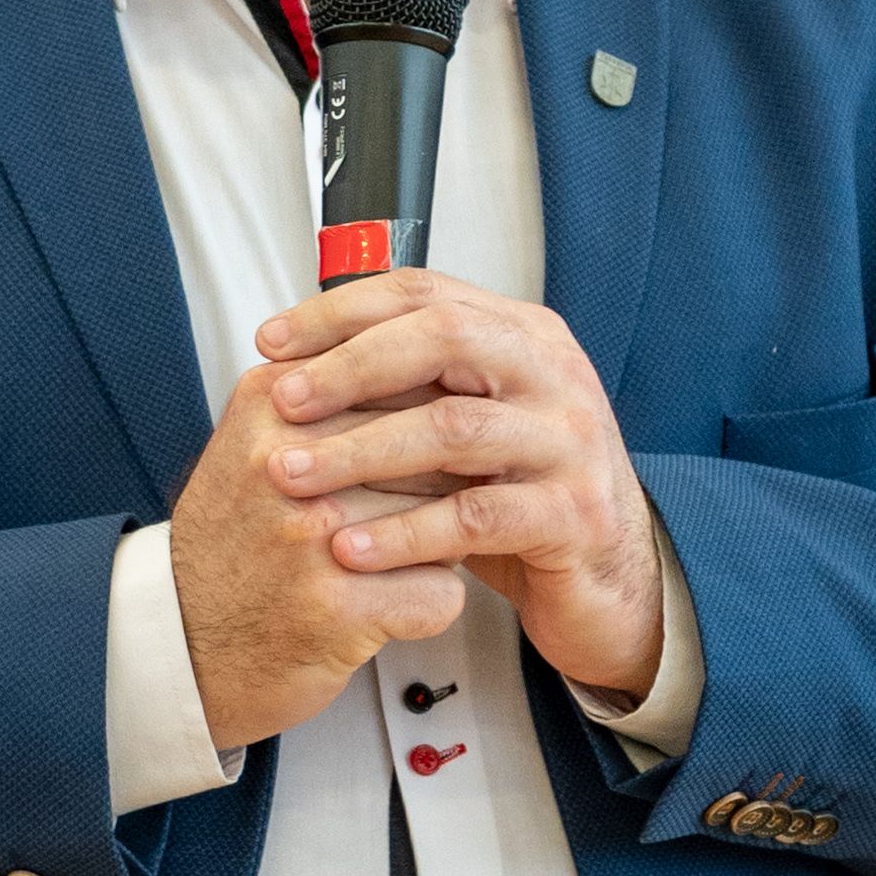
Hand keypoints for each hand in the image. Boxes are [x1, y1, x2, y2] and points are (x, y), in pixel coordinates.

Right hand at [166, 365, 469, 752]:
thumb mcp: (259, 441)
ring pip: (446, 515)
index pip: (402, 379)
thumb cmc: (234, 542)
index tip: (435, 446)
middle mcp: (286, 462)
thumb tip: (434, 370)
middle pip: (431, 446)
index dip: (434, 421)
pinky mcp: (336, 606)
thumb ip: (328, 396)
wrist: (182, 639)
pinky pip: (440, 591)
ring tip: (397, 560)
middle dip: (444, 483)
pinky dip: (429, 606)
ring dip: (441, 543)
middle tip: (420, 513)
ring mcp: (310, 534)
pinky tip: (390, 606)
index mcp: (271, 405)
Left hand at [246, 269, 669, 708]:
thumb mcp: (463, 425)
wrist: (603, 581)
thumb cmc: (519, 498)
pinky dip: (402, 531)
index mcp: (522, 336)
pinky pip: (474, 516)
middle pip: (444, 338)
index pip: (424, 293)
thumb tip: (295, 357)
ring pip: (453, 428)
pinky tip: (348, 546)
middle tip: (283, 401)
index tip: (273, 341)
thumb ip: (408, 386)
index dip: (340, 311)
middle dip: (349, 367)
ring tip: (293, 475)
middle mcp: (554, 374)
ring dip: (360, 451)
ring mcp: (571, 442)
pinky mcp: (573, 515)